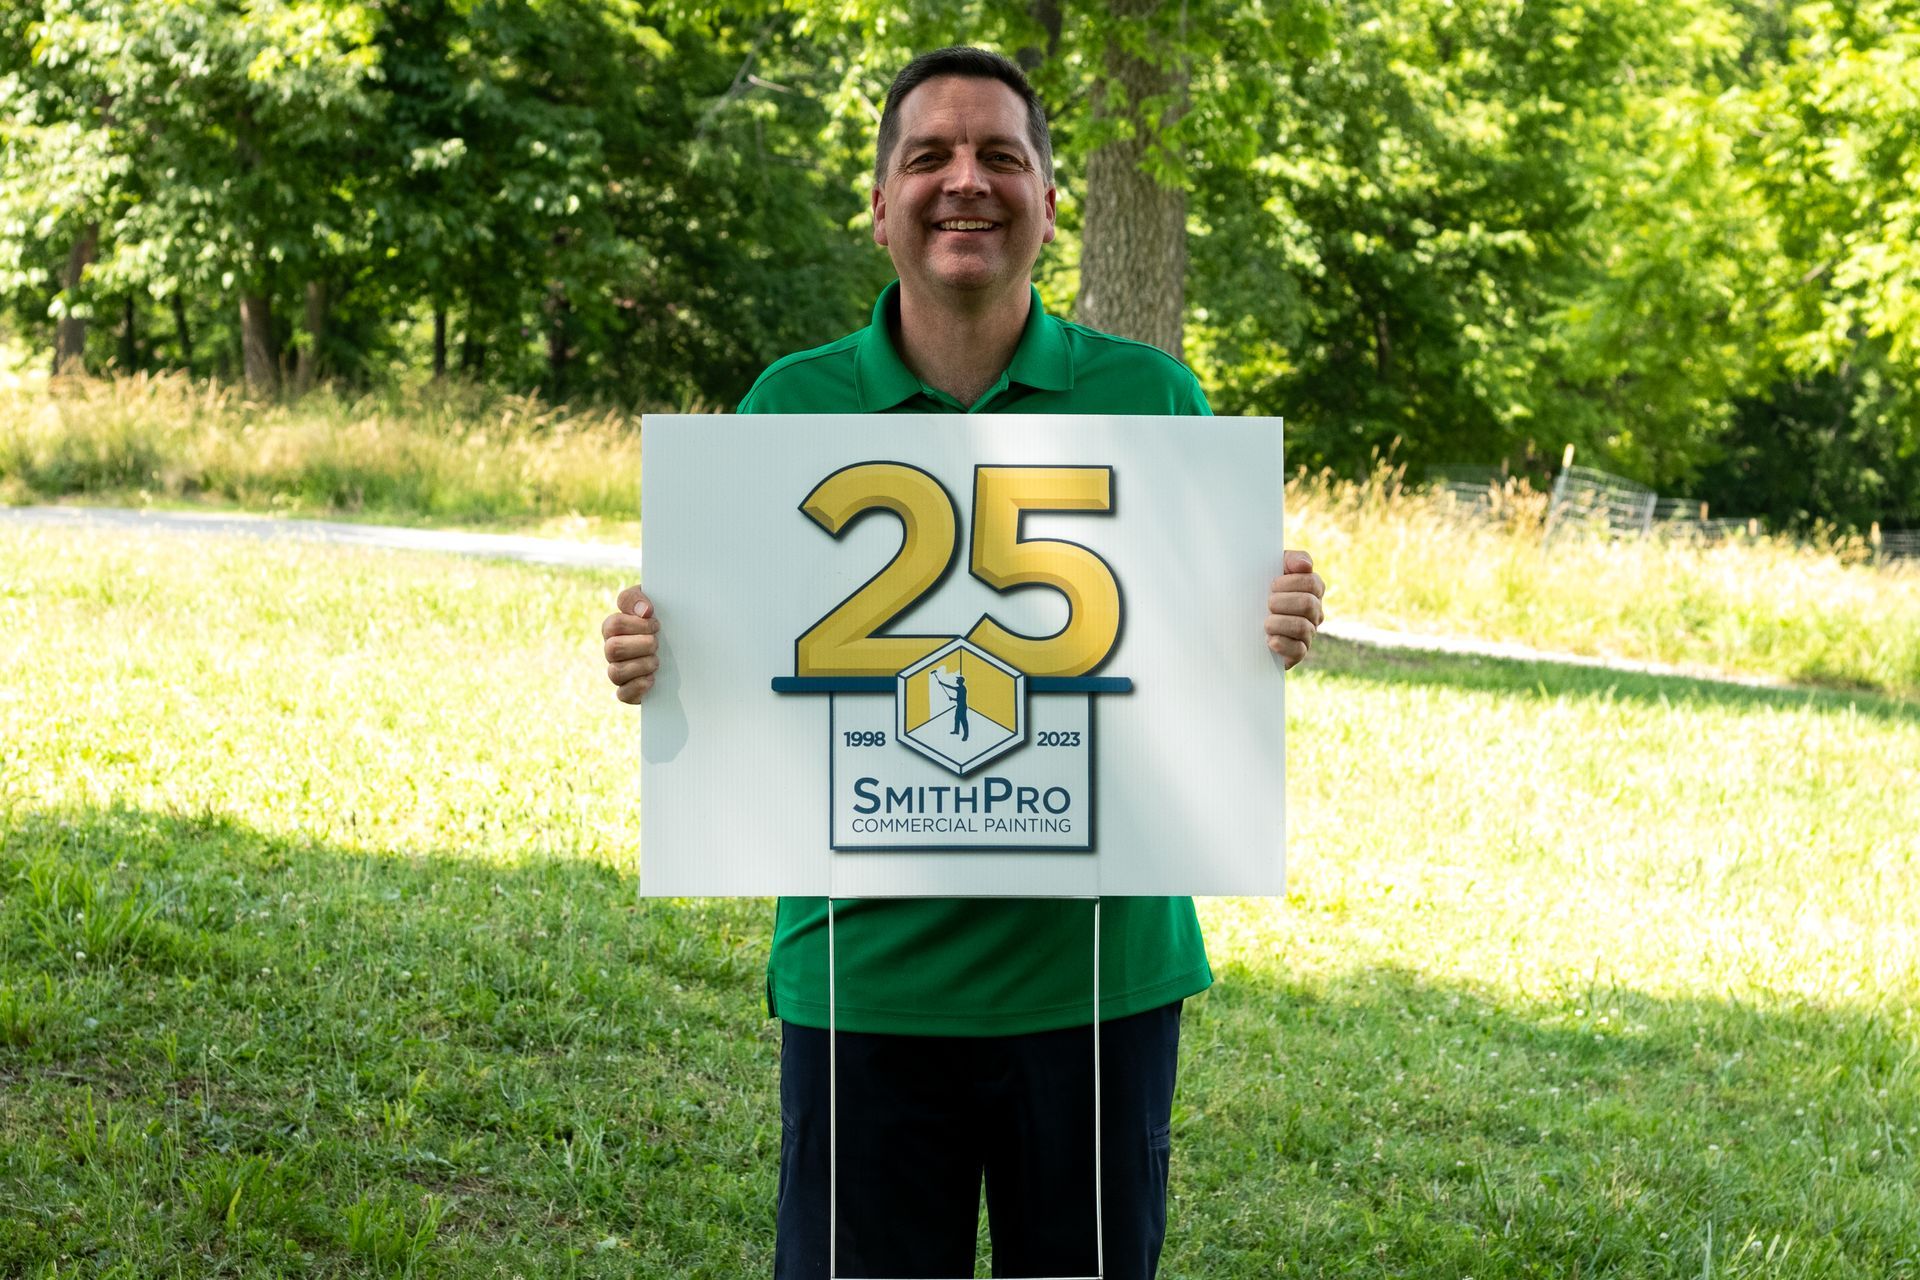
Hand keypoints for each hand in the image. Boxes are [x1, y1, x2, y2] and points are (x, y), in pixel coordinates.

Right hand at [602, 585, 660, 703]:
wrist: (681, 642)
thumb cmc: (663, 617)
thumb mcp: (654, 599)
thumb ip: (640, 597)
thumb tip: (644, 611)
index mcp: (615, 627)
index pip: (613, 624)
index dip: (637, 625)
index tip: (657, 624)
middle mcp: (612, 649)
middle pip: (613, 649)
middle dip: (640, 645)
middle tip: (656, 643)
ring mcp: (618, 670)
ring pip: (615, 672)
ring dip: (640, 666)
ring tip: (657, 661)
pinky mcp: (628, 690)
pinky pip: (622, 694)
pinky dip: (637, 687)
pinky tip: (653, 679)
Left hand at [1265, 549, 1324, 669]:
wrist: (1239, 618)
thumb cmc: (1258, 586)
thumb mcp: (1272, 567)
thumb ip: (1291, 559)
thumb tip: (1305, 565)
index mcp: (1312, 589)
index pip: (1312, 583)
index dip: (1290, 583)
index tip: (1272, 585)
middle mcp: (1314, 612)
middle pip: (1308, 604)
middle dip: (1282, 602)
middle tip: (1267, 603)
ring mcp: (1308, 633)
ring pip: (1303, 627)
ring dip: (1279, 623)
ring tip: (1265, 622)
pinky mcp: (1297, 653)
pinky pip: (1298, 651)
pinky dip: (1282, 644)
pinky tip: (1269, 640)